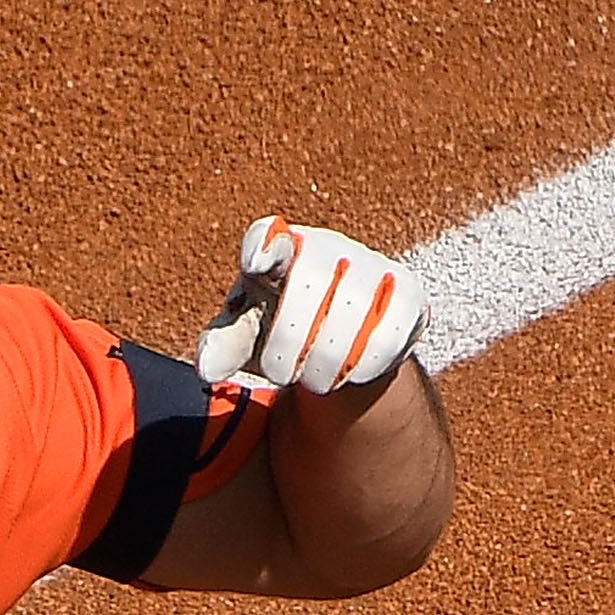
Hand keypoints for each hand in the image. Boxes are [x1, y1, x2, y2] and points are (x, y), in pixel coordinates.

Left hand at [194, 216, 426, 392]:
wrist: (341, 346)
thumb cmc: (280, 331)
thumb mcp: (245, 338)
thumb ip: (223, 347)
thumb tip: (207, 367)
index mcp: (278, 250)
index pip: (268, 236)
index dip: (264, 245)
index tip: (256, 261)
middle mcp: (326, 247)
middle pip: (308, 286)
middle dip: (288, 343)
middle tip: (280, 373)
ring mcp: (372, 265)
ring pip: (350, 317)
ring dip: (322, 363)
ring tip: (310, 379)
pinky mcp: (408, 294)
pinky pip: (386, 336)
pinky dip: (362, 367)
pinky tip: (348, 373)